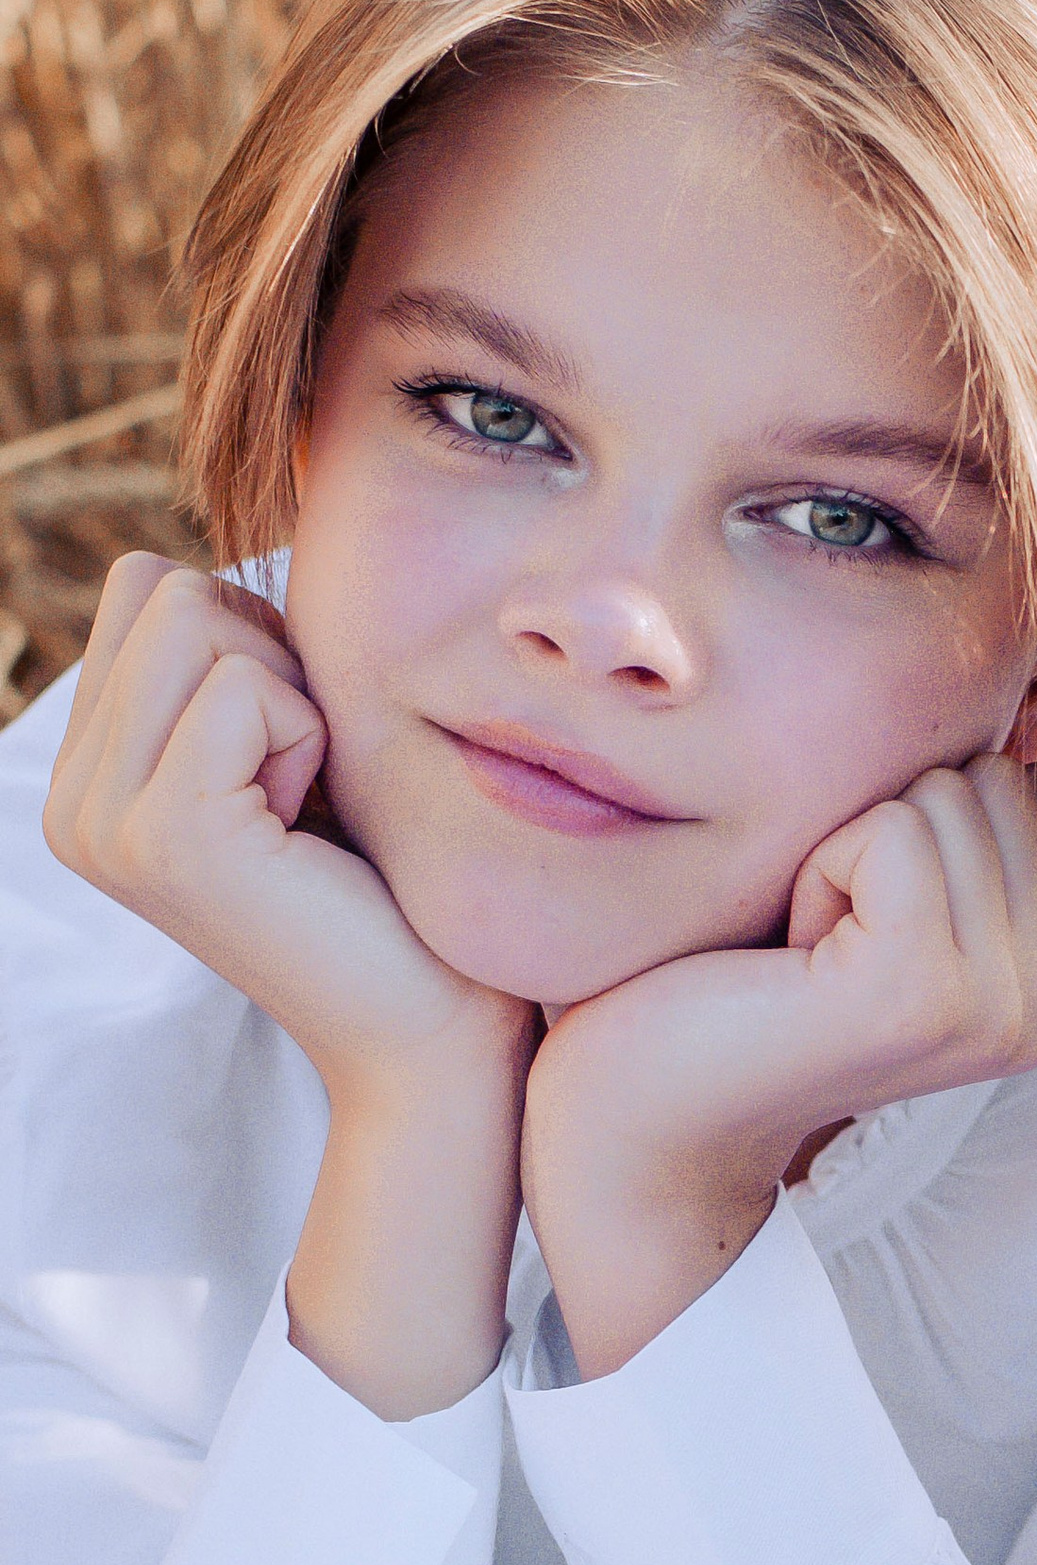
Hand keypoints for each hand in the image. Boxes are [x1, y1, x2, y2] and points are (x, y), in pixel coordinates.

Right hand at [46, 558, 535, 1418]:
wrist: (437, 1034)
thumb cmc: (398, 890)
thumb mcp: (302, 749)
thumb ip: (245, 658)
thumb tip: (264, 530)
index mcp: (91, 775)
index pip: (150, 588)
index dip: (257, 642)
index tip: (297, 761)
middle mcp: (71, 800)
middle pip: (166, 589)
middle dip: (273, 662)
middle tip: (310, 787)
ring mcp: (102, 821)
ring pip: (201, 618)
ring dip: (294, 699)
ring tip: (310, 810)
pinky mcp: (163, 836)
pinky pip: (250, 687)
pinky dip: (312, 738)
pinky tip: (317, 832)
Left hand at [524, 748, 1036, 1375]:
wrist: (641, 1117)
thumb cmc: (743, 983)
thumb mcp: (890, 883)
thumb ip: (980, 810)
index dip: (933, 809)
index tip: (869, 909)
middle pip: (998, 777)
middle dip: (890, 826)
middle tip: (828, 936)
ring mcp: (1003, 1006)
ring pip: (946, 793)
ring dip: (846, 847)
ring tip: (806, 950)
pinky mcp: (928, 991)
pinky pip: (895, 830)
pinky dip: (819, 866)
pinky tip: (791, 953)